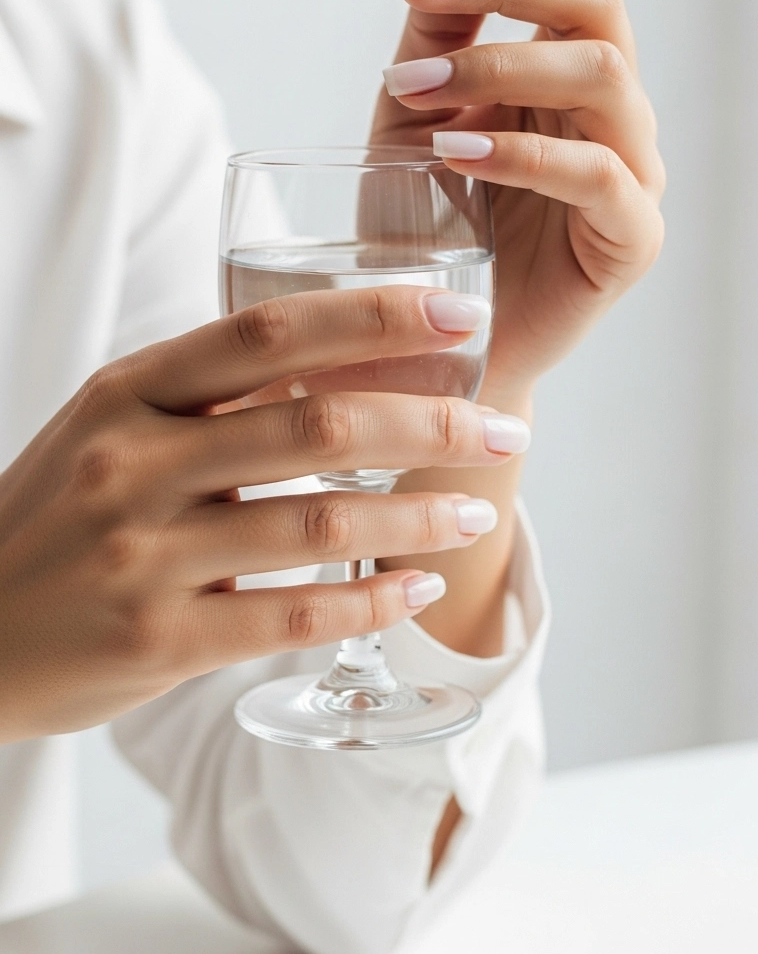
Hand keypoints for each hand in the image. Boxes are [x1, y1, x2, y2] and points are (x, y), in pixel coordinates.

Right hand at [0, 287, 526, 740]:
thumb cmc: (56, 520)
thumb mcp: (107, 429)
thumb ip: (203, 397)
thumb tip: (335, 364)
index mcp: (127, 392)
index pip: (267, 331)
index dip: (374, 316)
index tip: (460, 312)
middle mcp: (133, 463)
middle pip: (314, 425)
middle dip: (431, 422)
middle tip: (504, 425)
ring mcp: (142, 555)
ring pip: (317, 524)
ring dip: (418, 516)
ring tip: (480, 511)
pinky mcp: (158, 641)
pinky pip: (290, 614)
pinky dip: (368, 601)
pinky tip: (416, 588)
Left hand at [373, 0, 664, 409]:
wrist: (429, 346)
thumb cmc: (422, 228)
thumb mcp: (410, 113)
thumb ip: (440, 30)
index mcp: (564, 65)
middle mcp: (610, 108)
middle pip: (597, 1)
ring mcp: (629, 171)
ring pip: (604, 73)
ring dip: (502, 65)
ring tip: (416, 94)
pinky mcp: (629, 237)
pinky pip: (597, 174)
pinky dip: (523, 152)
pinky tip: (455, 151)